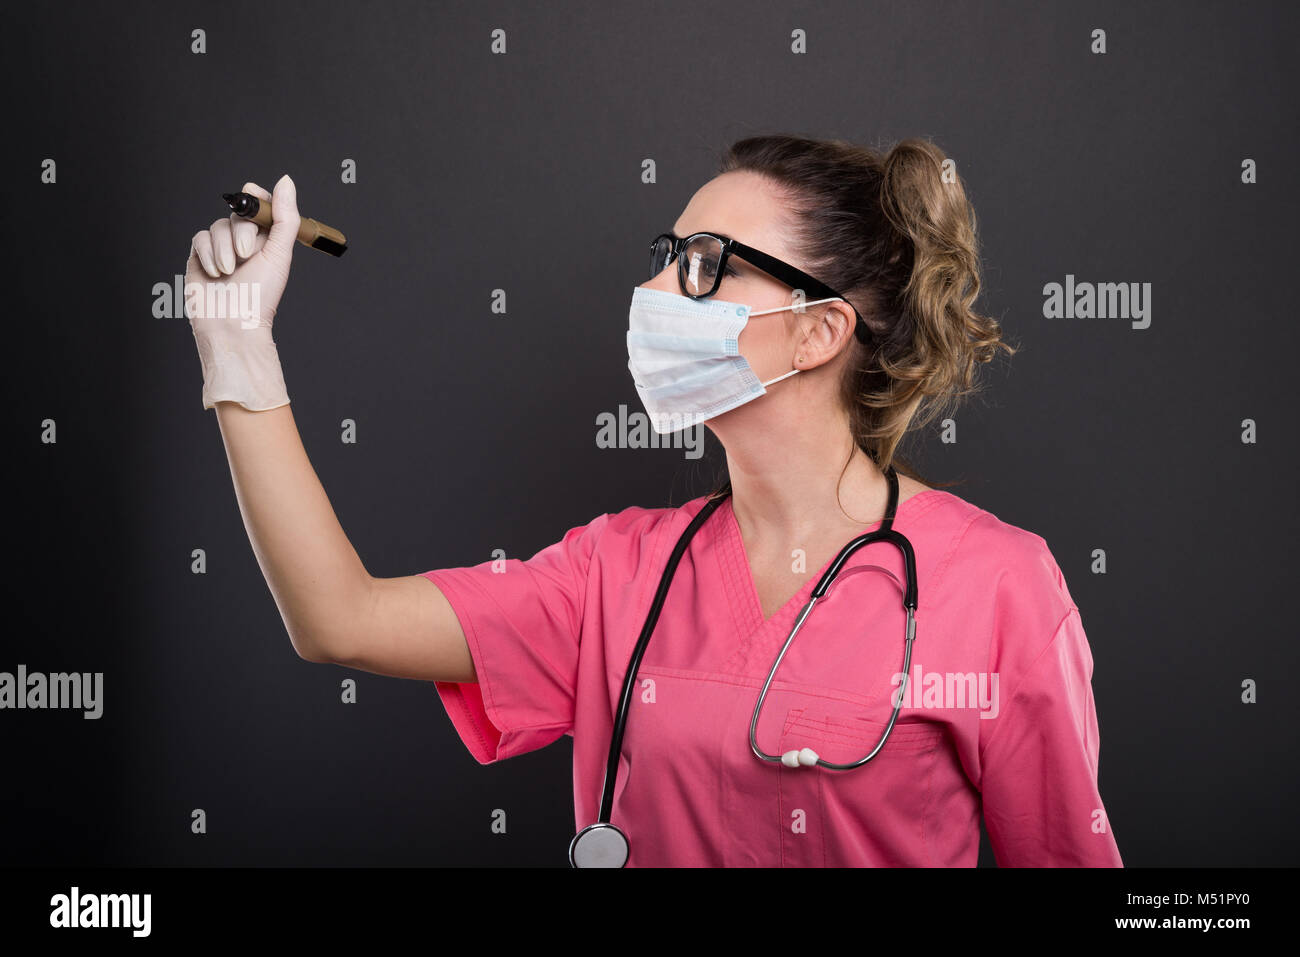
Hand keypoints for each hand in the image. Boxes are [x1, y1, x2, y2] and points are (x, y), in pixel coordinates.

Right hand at [184, 174, 299, 410]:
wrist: (232, 324)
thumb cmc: (260, 296)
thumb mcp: (280, 254)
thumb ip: (285, 217)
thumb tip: (285, 181)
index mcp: (270, 240)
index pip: (262, 205)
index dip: (258, 198)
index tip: (255, 195)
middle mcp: (246, 241)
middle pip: (240, 213)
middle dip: (243, 232)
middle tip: (247, 255)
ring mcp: (222, 248)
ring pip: (219, 225)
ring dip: (225, 248)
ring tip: (231, 271)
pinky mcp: (200, 255)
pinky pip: (200, 237)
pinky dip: (208, 253)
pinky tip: (215, 273)